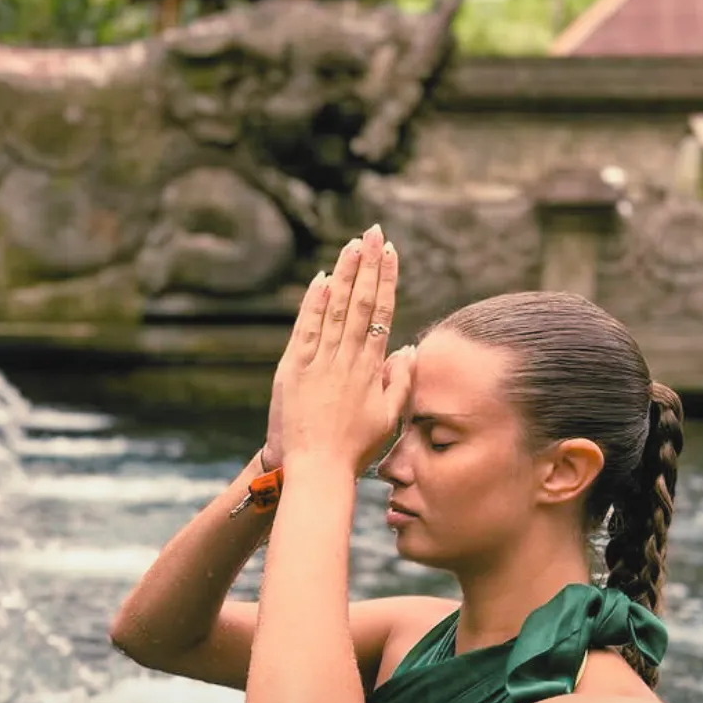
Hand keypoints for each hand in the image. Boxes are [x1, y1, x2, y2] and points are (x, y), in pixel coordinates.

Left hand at [279, 224, 414, 477]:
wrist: (316, 469)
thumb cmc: (354, 449)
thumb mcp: (387, 417)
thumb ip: (400, 380)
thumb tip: (409, 347)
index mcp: (369, 369)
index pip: (381, 314)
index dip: (386, 280)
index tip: (391, 253)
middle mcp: (346, 360)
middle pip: (359, 303)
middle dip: (367, 265)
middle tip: (373, 233)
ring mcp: (318, 363)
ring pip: (334, 310)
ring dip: (343, 274)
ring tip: (351, 244)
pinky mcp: (293, 370)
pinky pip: (305, 330)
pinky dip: (313, 303)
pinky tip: (321, 279)